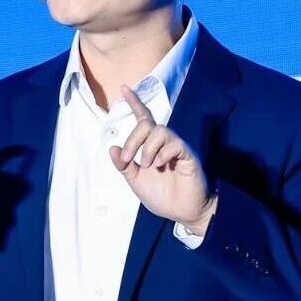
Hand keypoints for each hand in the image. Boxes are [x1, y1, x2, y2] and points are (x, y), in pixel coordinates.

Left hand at [108, 85, 216, 234]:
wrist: (182, 212)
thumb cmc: (161, 195)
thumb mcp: (136, 181)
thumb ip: (124, 165)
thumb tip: (113, 148)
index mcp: (151, 146)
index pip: (143, 118)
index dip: (134, 103)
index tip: (123, 88)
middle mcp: (164, 143)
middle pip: (147, 124)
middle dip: (133, 140)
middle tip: (129, 159)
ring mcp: (176, 147)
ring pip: (160, 131)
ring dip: (148, 148)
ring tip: (149, 166)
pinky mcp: (187, 155)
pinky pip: (174, 144)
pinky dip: (162, 153)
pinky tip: (161, 166)